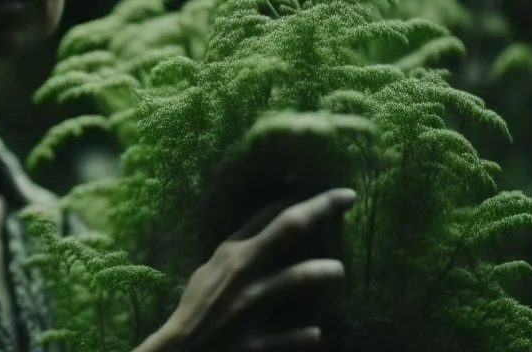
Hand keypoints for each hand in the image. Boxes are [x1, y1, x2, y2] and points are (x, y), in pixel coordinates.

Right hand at [135, 188, 356, 351]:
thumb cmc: (198, 301)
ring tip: (338, 271)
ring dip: (324, 271)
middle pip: (288, 230)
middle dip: (319, 209)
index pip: (274, 216)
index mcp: (235, 253)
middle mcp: (246, 270)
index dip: (308, 201)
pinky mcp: (256, 338)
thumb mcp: (214, 266)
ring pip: (296, 277)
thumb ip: (243, 244)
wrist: (182, 347)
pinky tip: (316, 331)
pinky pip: (289, 336)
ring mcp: (252, 302)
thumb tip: (273, 217)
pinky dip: (305, 334)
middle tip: (349, 196)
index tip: (339, 195)